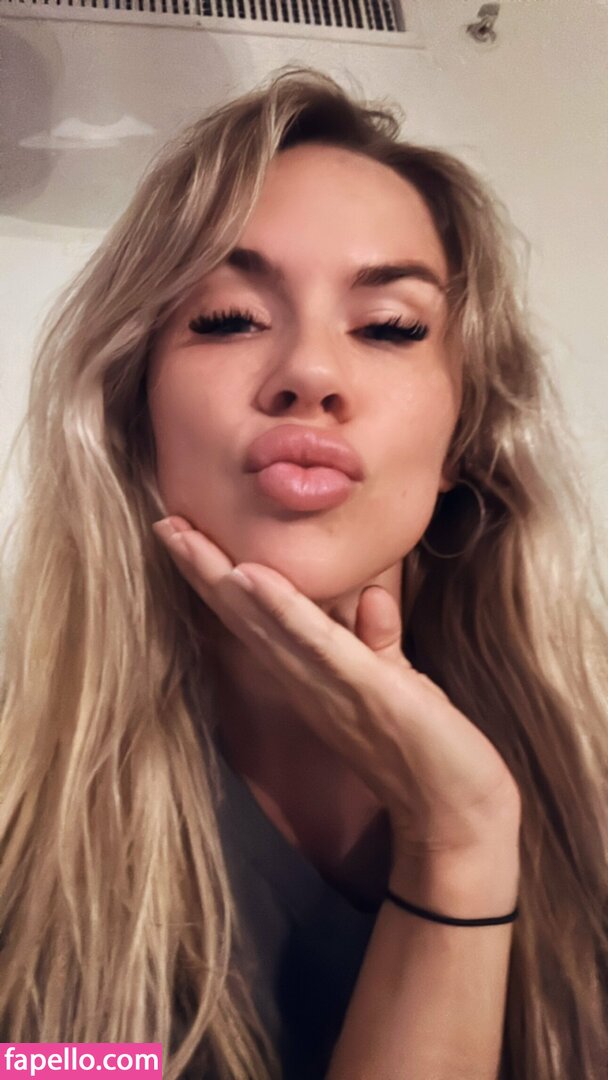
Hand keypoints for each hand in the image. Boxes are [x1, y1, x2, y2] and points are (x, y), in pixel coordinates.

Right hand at [152, 515, 520, 858]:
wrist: (457, 815)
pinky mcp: (364, 688)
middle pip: (243, 617)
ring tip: (182, 537)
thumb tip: (371, 598)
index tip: (185, 537)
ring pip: (262, 625)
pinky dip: (280, 608)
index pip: (255, 619)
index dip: (219, 578)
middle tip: (163, 524)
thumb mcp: (395, 682)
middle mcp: (306, 682)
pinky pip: (315, 643)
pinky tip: (248, 576)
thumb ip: (377, 641)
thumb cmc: (427, 750)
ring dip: (220, 578)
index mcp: (310, 677)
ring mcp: (329, 687)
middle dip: (201, 570)